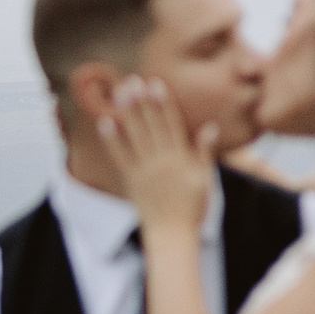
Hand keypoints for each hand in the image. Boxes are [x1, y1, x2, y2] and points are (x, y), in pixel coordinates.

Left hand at [99, 77, 217, 233]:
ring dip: (127, 113)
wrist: (173, 233)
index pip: (172, 124)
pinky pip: (120, 157)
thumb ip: (205, 152)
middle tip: (133, 81)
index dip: (163, 103)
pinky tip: (104, 123)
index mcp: (181, 158)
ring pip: (135, 136)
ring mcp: (145, 170)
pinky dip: (112, 140)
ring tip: (119, 93)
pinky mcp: (131, 180)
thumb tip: (210, 127)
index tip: (156, 83)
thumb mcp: (205, 178)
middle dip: (142, 102)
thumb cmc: (193, 206)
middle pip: (151, 126)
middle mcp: (162, 160)